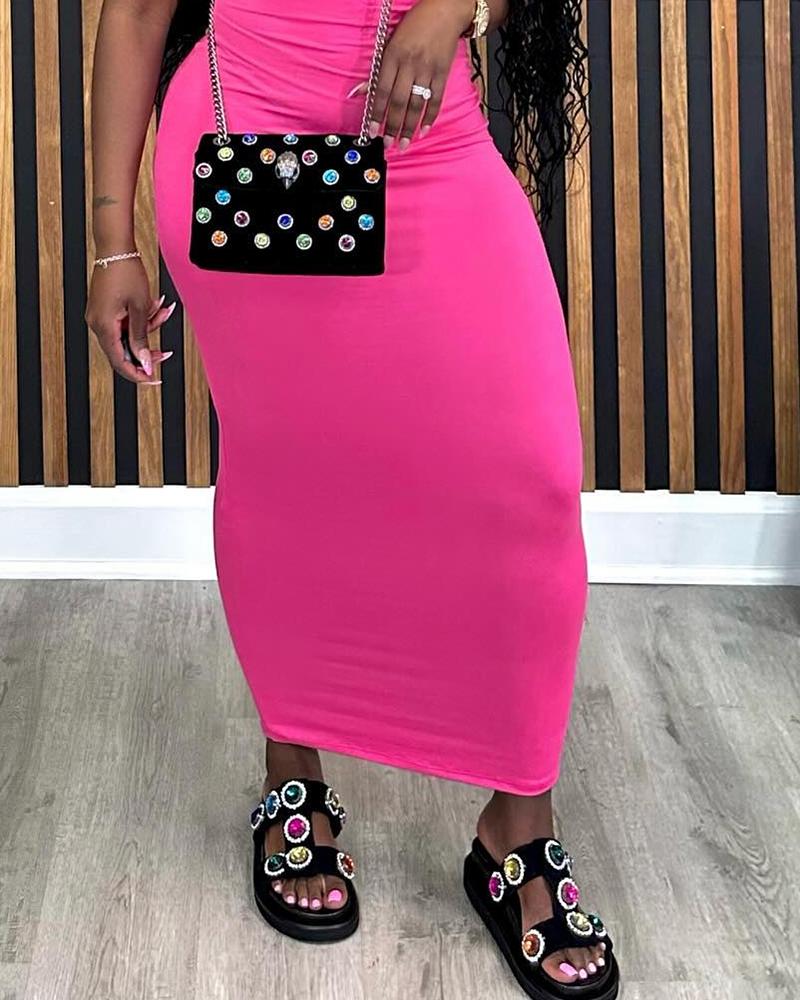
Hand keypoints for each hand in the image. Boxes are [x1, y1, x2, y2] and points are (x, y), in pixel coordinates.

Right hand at [85, 256, 175, 383]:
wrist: (116, 248)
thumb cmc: (126, 272)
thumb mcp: (140, 308)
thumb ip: (141, 337)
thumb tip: (145, 363)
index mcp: (103, 326)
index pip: (120, 362)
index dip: (138, 373)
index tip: (154, 379)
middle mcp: (97, 324)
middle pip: (124, 351)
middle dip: (147, 350)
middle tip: (166, 352)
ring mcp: (100, 317)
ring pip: (128, 335)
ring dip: (148, 328)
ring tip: (162, 311)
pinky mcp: (105, 310)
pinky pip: (125, 323)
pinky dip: (141, 319)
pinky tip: (155, 306)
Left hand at [364, 0, 474, 149]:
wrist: (445, 11)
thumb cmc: (415, 25)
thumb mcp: (390, 41)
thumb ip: (378, 68)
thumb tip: (362, 91)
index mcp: (394, 55)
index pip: (383, 91)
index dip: (377, 113)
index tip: (373, 131)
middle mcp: (410, 64)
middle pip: (400, 102)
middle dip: (393, 127)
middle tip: (388, 144)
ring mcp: (428, 70)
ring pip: (417, 105)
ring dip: (410, 128)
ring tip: (404, 144)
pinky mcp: (443, 73)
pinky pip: (436, 100)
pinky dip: (430, 117)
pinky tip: (424, 130)